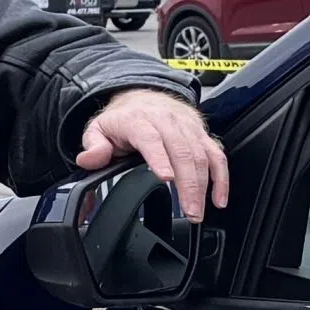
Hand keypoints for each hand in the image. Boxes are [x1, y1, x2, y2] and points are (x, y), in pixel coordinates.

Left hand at [75, 85, 226, 222]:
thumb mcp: (99, 129)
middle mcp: (167, 121)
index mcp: (139, 120)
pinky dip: (221, 177)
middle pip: (183, 151)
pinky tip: (219, 198)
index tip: (167, 178)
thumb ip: (94, 146)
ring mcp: (187, 127)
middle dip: (189, 184)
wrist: (143, 97)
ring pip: (202, 154)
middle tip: (189, 211)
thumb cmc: (123, 119)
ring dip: (204, 185)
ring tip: (198, 211)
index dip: (160, 158)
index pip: (152, 139)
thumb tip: (88, 159)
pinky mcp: (201, 133)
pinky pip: (216, 154)